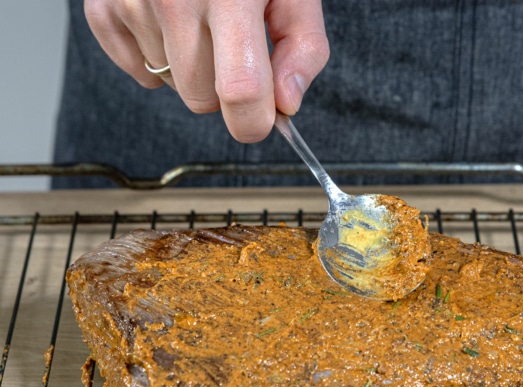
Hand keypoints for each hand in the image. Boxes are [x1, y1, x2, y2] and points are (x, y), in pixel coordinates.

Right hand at [84, 0, 329, 142]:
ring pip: (171, 85)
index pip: (240, 91)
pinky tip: (173, 25)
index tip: (262, 120)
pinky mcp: (104, 5)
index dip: (254, 122)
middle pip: (201, 99)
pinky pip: (137, 70)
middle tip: (233, 46)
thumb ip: (303, 50)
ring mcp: (134, 1)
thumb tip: (285, 105)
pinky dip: (158, 58)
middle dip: (223, 88)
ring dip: (192, 68)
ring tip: (202, 22)